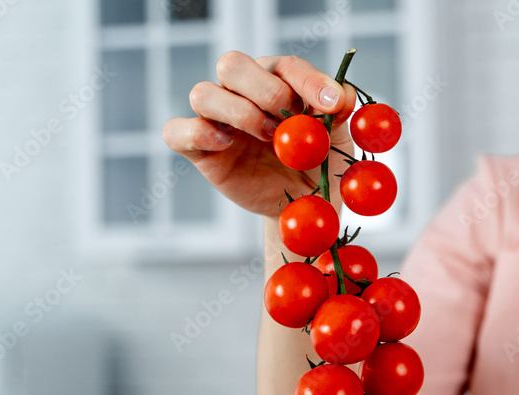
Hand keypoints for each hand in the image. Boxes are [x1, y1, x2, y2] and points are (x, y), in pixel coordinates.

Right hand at [163, 51, 356, 216]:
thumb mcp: (338, 138)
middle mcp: (242, 92)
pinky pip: (176, 131)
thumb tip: (342, 94)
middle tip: (289, 121)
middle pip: (232, 65)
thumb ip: (341, 112)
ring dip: (238, 112)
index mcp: (277, 80)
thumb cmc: (321, 163)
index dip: (307, 81)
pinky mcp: (200, 149)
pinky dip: (197, 132)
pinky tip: (227, 144)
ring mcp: (217, 119)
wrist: (305, 205)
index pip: (285, 66)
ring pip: (203, 93)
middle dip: (266, 91)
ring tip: (268, 137)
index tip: (330, 105)